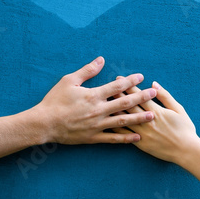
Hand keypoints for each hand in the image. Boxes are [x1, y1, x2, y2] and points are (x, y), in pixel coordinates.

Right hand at [34, 57, 155, 144]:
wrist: (44, 123)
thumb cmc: (54, 101)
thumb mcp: (69, 81)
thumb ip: (87, 70)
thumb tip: (101, 60)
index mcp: (94, 95)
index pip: (117, 86)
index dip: (131, 81)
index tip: (142, 77)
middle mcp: (99, 110)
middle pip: (125, 103)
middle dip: (142, 97)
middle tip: (155, 93)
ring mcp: (97, 125)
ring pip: (123, 121)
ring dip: (139, 118)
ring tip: (153, 115)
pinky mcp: (93, 137)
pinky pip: (113, 138)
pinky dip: (126, 138)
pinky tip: (137, 137)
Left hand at [112, 80, 199, 165]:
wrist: (186, 151)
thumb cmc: (185, 129)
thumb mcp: (178, 109)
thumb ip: (165, 96)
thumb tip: (154, 84)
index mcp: (156, 111)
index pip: (138, 96)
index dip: (128, 86)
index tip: (119, 78)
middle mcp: (147, 121)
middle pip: (128, 106)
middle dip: (117, 95)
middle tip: (106, 87)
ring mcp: (142, 133)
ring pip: (124, 119)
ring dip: (114, 110)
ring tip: (104, 102)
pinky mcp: (140, 143)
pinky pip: (125, 135)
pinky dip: (115, 128)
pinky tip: (107, 122)